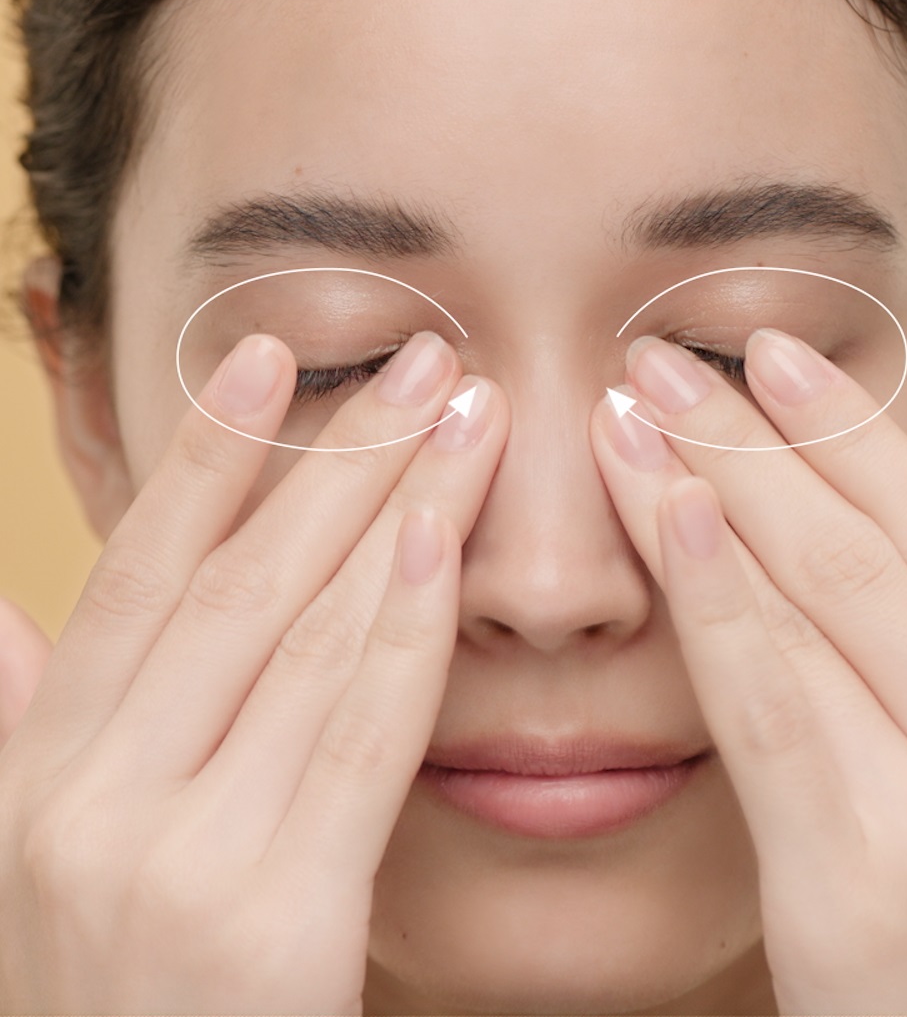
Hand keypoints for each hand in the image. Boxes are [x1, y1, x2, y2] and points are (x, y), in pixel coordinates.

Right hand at [0, 330, 506, 1015]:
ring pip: (304, 638)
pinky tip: (445, 539)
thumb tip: (3, 622)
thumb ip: (18, 731)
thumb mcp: (32, 867)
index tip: (272, 354)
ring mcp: (173, 864)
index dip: (205, 457)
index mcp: (39, 776)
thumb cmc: (117, 1005)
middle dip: (338, 457)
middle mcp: (88, 804)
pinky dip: (403, 628)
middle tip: (419, 359)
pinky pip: (355, 741)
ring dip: (394, 508)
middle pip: (236, 583)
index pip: (136, 575)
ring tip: (460, 413)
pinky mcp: (270, 926)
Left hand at [591, 329, 906, 1015]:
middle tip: (665, 357)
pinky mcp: (867, 878)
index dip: (857, 432)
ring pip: (823, 601)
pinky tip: (664, 507)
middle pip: (876, 547)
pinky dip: (717, 594)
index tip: (771, 351)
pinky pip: (776, 703)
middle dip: (762, 437)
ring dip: (717, 482)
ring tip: (634, 405)